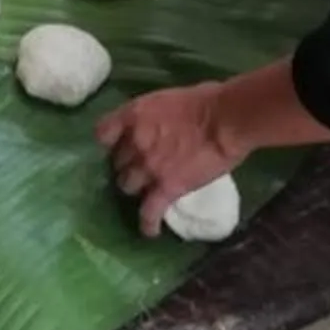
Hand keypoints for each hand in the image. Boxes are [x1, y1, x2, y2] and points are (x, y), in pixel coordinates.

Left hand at [97, 59, 329, 236]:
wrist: (226, 120)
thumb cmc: (207, 100)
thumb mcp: (168, 99)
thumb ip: (154, 116)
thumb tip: (156, 126)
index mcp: (134, 115)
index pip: (103, 133)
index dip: (109, 142)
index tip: (117, 146)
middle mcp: (134, 142)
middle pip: (117, 162)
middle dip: (126, 165)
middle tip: (140, 168)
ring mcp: (147, 167)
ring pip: (126, 186)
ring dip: (135, 188)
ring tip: (147, 192)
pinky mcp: (165, 188)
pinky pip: (148, 212)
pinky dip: (147, 223)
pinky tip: (150, 231)